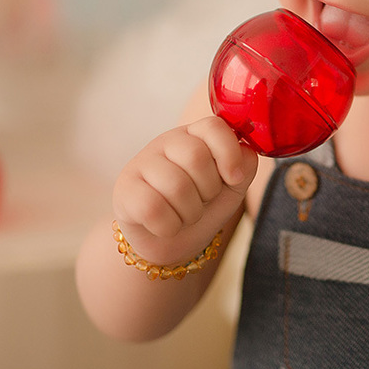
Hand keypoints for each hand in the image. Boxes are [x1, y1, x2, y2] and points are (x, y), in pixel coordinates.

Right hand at [112, 116, 258, 263]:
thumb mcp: (232, 187)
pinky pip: (152, 209)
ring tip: (184, 214)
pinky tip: (165, 225)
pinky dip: (168, 226)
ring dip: (190, 213)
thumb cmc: (202, 207)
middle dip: (208, 190)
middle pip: (196, 157)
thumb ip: (244, 165)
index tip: (233, 179)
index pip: (214, 126)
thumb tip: (244, 152)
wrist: (171, 242)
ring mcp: (141, 164)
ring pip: (176, 186)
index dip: (229, 154)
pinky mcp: (123, 190)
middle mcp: (166, 142)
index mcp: (195, 135)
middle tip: (202, 201)